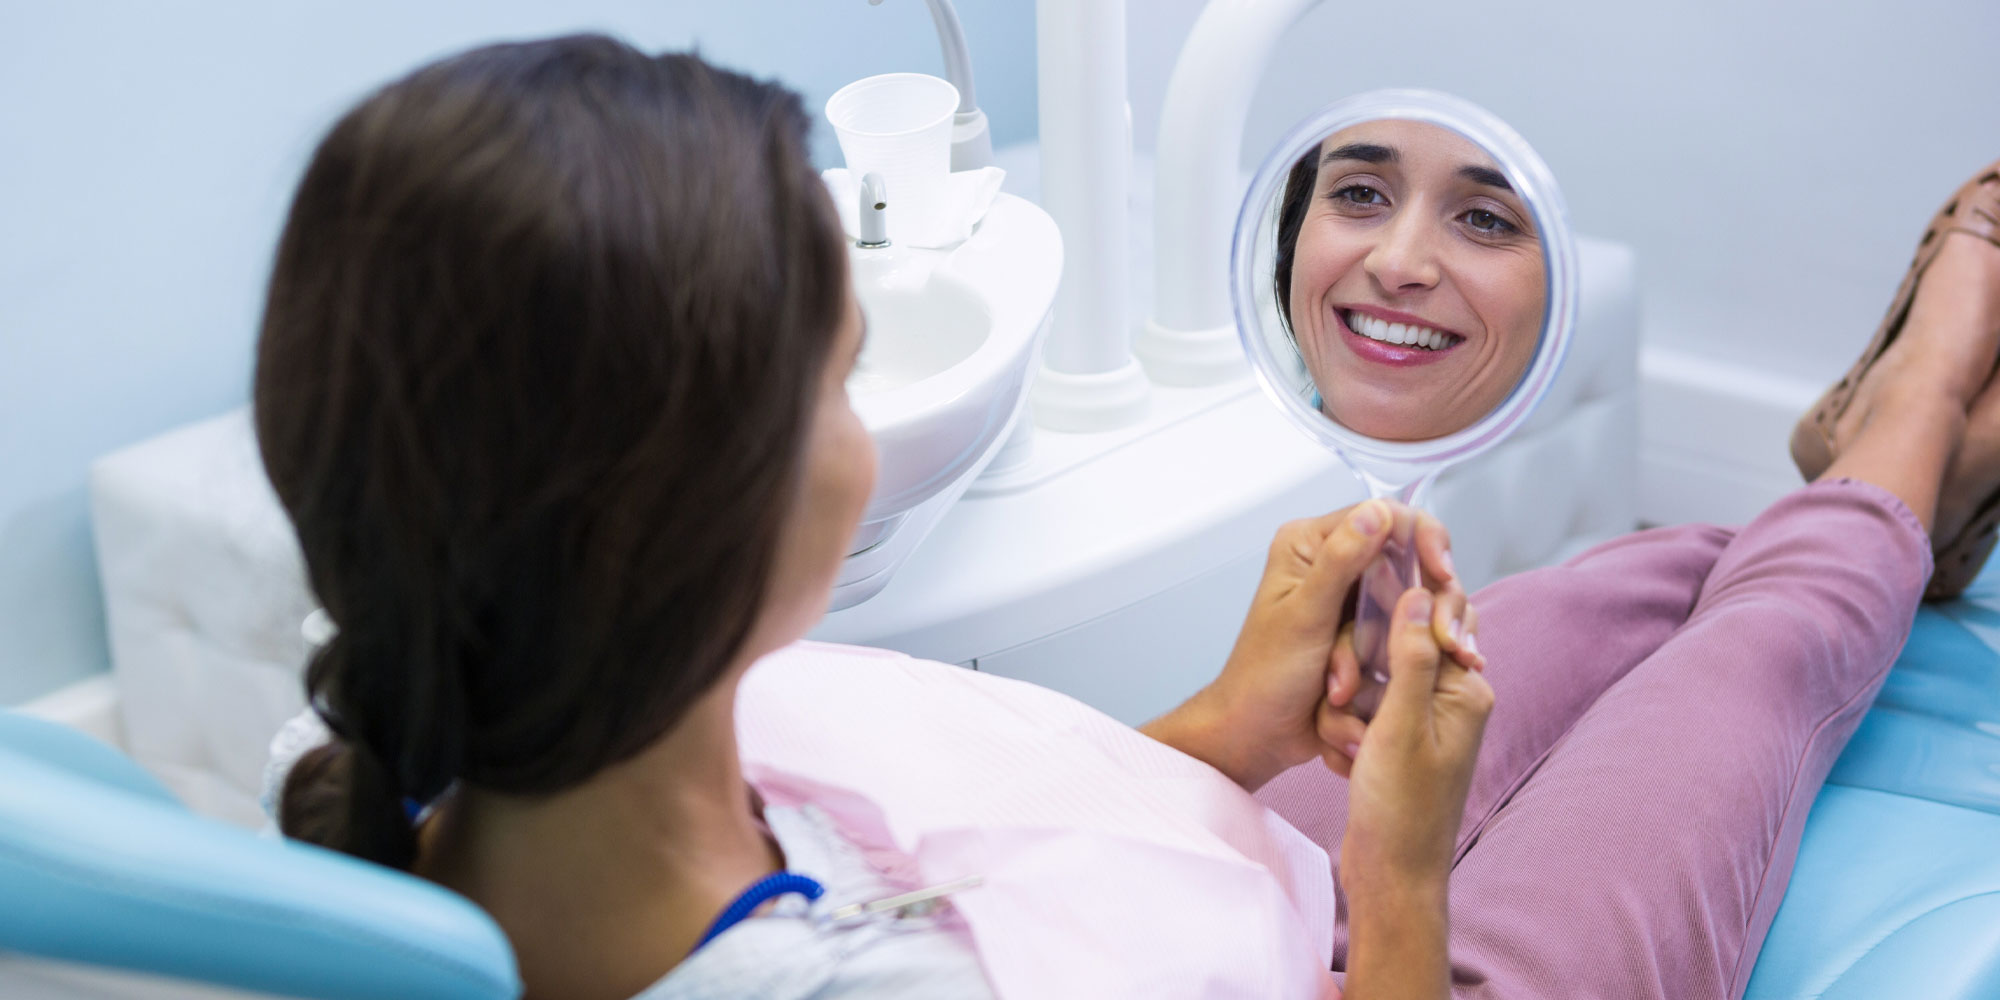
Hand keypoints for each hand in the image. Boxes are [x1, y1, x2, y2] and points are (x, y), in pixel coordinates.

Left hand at [1141, 499, 1463, 790]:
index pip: (1384, 517)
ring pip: (1412, 597)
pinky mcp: (1366, 628)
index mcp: (1310, 543)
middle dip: (1426, 601)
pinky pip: (1406, 626)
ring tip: (1437, 662)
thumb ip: (1339, 563)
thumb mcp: (1305, 617)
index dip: (1423, 540)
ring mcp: (1352, 597)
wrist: (1260, 733)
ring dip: (1413, 635)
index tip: (1443, 576)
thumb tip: (1378, 513)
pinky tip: (1443, 665)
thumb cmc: (1266, 676)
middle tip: (1448, 639)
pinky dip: (1415, 649)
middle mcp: (1333, 561)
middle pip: (1407, 558)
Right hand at [1340, 587, 1494, 893]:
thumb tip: (1419, 590)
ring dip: (1348, 709)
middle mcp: (1449, 697)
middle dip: (1361, 669)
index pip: (1435, 616)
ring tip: (1350, 749)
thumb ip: (1411, 656)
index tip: (1357, 611)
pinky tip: (1344, 759)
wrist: (1391, 875)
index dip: (1395, 605)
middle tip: (1347, 700)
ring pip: (1369, 678)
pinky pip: (1361, 709)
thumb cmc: (1401, 808)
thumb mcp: (1401, 724)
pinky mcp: (1395, 738)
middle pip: (1395, 645)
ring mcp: (1421, 718)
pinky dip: (1346, 728)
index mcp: (1465, 688)